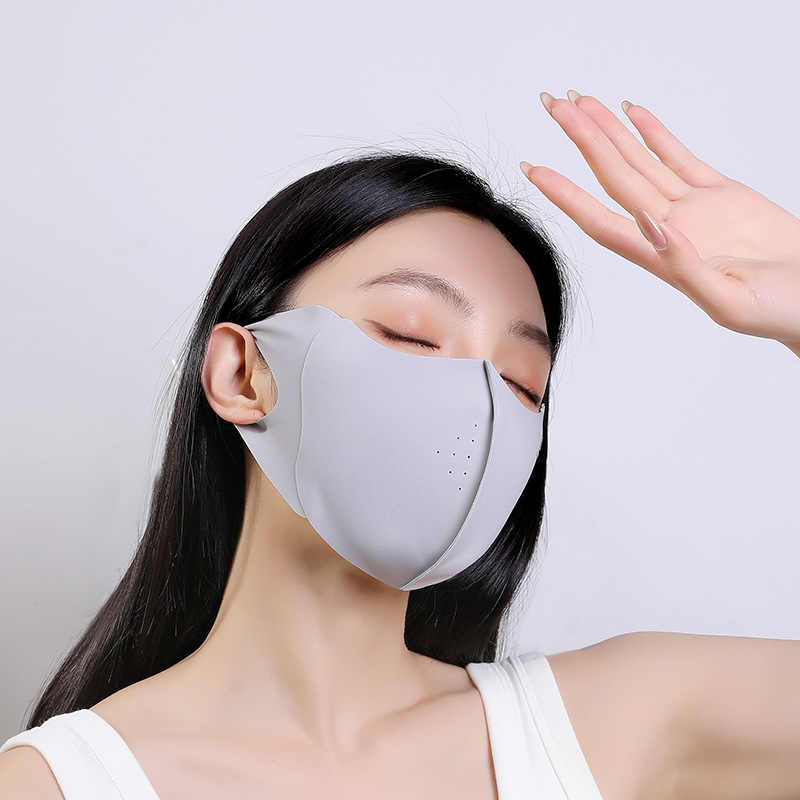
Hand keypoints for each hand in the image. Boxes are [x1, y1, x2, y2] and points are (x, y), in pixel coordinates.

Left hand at [522, 91, 799, 357]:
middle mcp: (667, 230)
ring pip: (640, 161)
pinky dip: (656, 133)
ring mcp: (692, 210)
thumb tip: (652, 229)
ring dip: (609, 132)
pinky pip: (679, 157)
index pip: (600, 220)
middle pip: (613, 178)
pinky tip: (631, 114)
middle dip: (581, 140)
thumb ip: (686, 268)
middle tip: (553, 105)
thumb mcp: (730, 302)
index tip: (534, 170)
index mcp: (662, 259)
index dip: (565, 195)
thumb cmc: (779, 312)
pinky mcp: (720, 194)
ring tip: (579, 102)